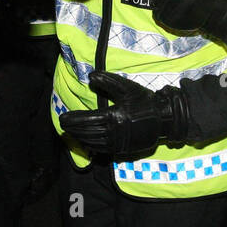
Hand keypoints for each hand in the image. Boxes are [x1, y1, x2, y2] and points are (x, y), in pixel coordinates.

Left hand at [59, 72, 189, 157]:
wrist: (164, 119)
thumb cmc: (145, 101)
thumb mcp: (127, 87)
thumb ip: (108, 81)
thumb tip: (90, 76)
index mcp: (114, 116)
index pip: (87, 120)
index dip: (73, 120)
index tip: (63, 118)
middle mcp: (114, 132)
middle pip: (87, 132)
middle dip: (73, 129)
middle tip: (63, 125)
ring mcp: (118, 143)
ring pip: (92, 142)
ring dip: (80, 137)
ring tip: (71, 132)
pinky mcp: (122, 149)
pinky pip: (101, 150)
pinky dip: (90, 145)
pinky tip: (85, 141)